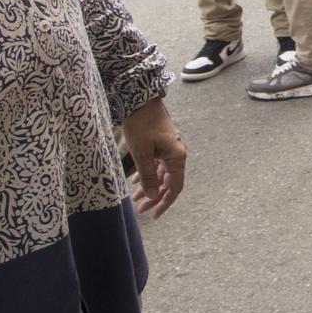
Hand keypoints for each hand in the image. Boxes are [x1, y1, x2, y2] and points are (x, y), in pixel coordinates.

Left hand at [122, 98, 185, 217]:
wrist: (139, 98)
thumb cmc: (142, 124)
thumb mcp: (142, 153)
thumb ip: (148, 176)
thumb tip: (153, 196)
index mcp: (177, 156)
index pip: (174, 186)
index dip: (165, 202)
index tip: (154, 214)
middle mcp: (176, 153)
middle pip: (168, 182)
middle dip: (154, 196)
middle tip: (140, 209)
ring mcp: (168, 149)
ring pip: (161, 174)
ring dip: (149, 186)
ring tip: (135, 198)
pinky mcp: (160, 144)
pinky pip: (156, 164)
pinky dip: (147, 174)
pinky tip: (135, 182)